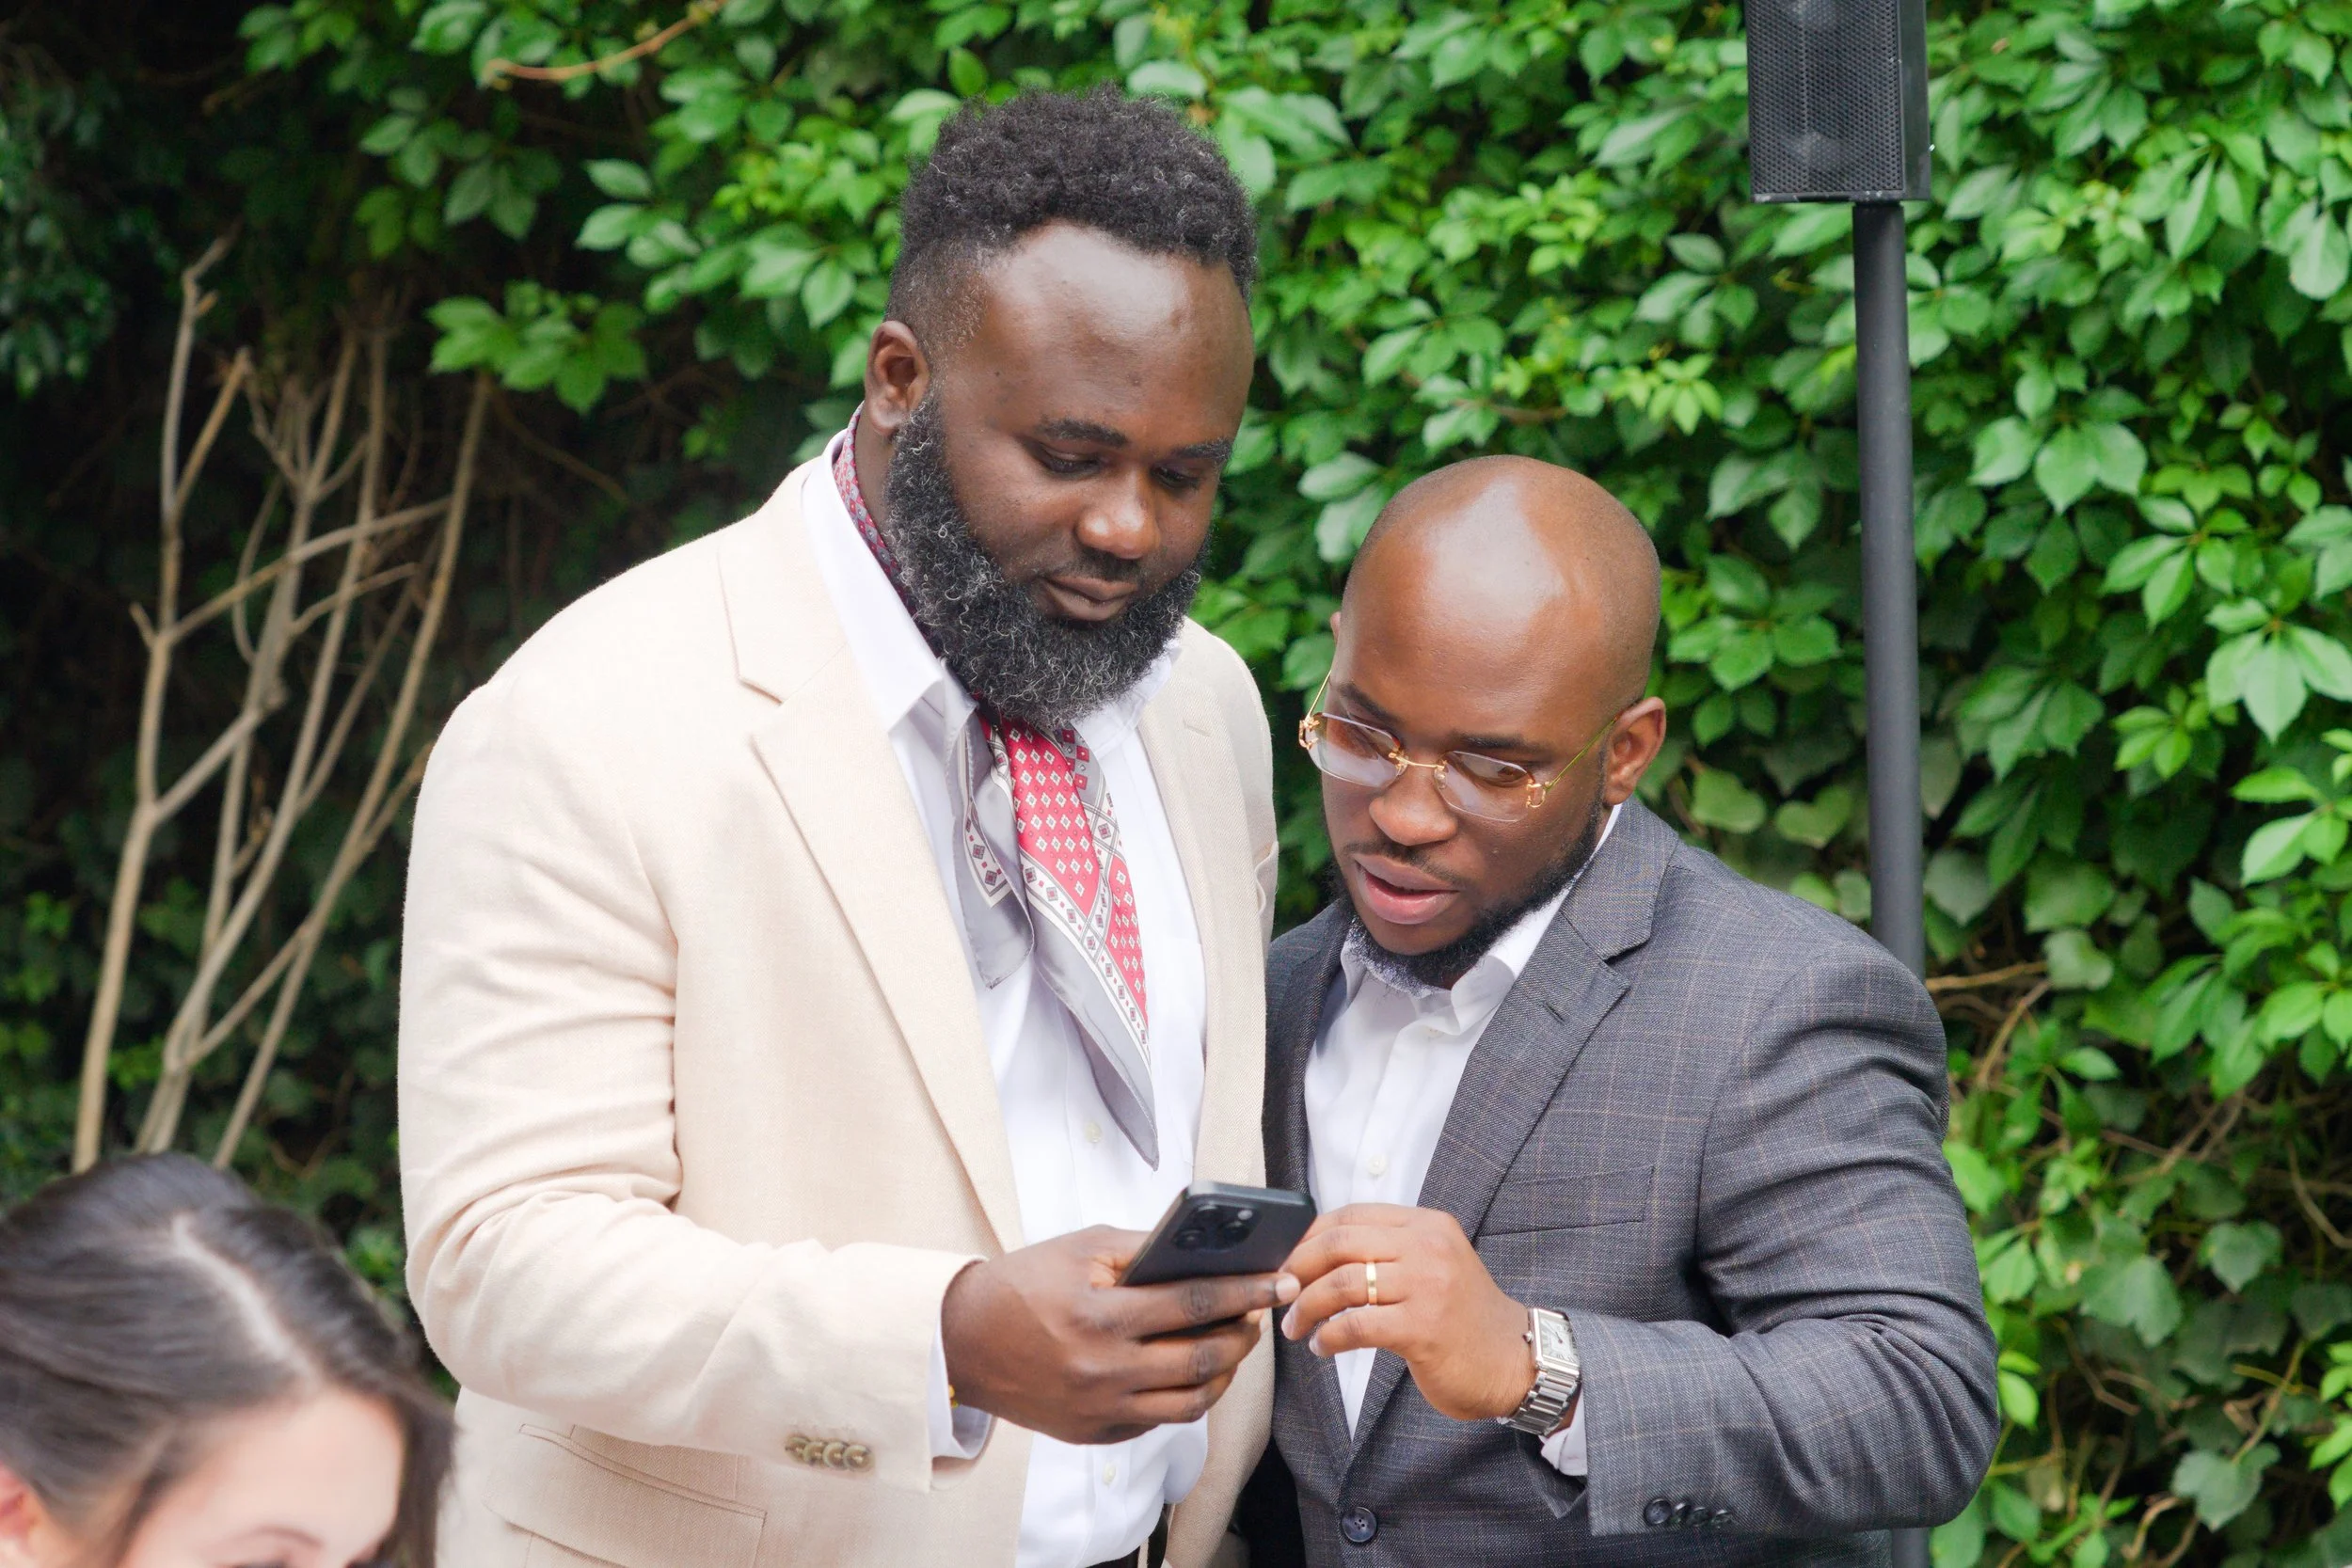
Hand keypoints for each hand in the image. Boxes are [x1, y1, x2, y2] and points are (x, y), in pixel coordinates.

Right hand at [941, 1226, 1299, 1444]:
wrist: (962, 1341)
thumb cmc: (1022, 1284)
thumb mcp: (1081, 1248)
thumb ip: (1145, 1250)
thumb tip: (1207, 1253)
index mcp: (1101, 1316)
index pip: (1195, 1302)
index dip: (1245, 1291)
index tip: (1277, 1281)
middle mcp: (1104, 1370)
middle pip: (1203, 1358)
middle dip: (1243, 1334)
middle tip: (1257, 1313)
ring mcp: (1100, 1409)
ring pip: (1191, 1401)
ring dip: (1224, 1372)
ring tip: (1232, 1344)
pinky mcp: (1095, 1433)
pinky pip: (1160, 1421)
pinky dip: (1186, 1396)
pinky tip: (1193, 1370)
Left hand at [1279, 1203, 1532, 1422]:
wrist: (1514, 1361)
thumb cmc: (1463, 1318)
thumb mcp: (1433, 1266)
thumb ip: (1389, 1253)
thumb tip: (1317, 1254)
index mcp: (1427, 1225)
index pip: (1352, 1216)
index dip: (1310, 1237)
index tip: (1288, 1261)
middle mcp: (1428, 1247)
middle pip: (1340, 1243)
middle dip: (1299, 1268)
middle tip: (1282, 1293)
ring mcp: (1427, 1286)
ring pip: (1343, 1283)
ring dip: (1307, 1307)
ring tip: (1296, 1326)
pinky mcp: (1423, 1328)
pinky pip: (1356, 1326)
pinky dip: (1329, 1337)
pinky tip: (1322, 1347)